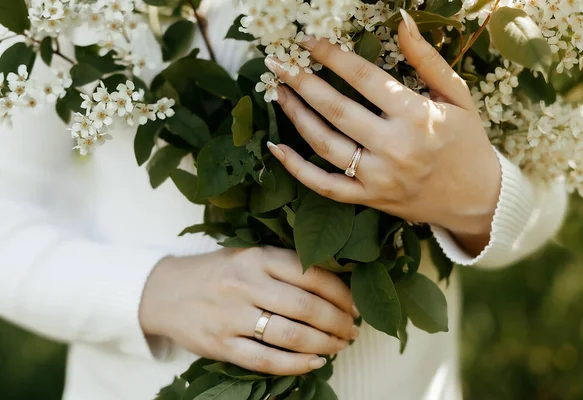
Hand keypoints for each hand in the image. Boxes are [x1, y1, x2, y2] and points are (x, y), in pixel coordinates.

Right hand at [139, 247, 358, 374]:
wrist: (165, 291)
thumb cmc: (218, 273)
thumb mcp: (249, 257)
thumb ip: (286, 266)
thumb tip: (337, 285)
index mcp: (258, 257)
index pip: (312, 275)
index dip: (342, 294)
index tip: (356, 307)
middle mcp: (246, 283)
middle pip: (307, 307)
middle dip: (339, 323)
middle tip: (352, 331)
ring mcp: (231, 316)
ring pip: (291, 335)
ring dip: (324, 344)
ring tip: (339, 346)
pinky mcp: (221, 344)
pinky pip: (265, 360)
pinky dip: (296, 365)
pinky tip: (314, 363)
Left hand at [264, 11, 500, 254]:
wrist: (477, 199)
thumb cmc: (467, 143)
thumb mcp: (457, 96)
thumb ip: (427, 59)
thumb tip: (401, 20)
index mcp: (417, 115)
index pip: (363, 77)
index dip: (331, 56)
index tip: (307, 41)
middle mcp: (394, 147)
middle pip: (335, 109)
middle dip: (301, 81)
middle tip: (277, 63)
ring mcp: (378, 177)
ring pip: (324, 144)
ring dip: (296, 116)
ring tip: (278, 93)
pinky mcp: (369, 198)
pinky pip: (324, 186)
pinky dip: (296, 169)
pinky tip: (276, 147)